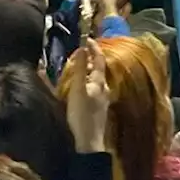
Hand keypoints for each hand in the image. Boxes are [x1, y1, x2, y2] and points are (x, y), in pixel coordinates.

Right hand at [66, 39, 109, 153]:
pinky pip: (93, 88)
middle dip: (89, 59)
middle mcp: (103, 88)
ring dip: (86, 71)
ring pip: (95, 79)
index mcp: (99, 81)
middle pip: (98, 69)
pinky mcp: (97, 107)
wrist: (88, 140)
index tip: (87, 39)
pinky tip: (78, 87)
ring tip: (76, 67)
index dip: (94, 48)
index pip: (99, 59)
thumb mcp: (78, 89)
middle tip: (78, 53)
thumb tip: (82, 49)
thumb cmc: (82, 114)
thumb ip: (79, 69)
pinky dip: (86, 82)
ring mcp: (102, 98)